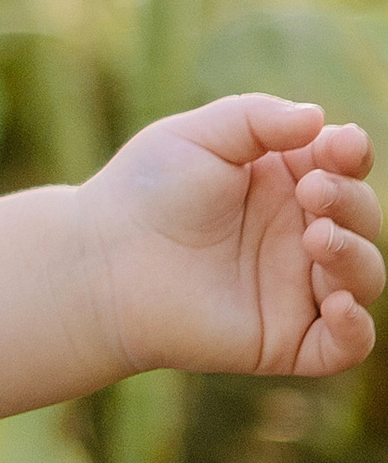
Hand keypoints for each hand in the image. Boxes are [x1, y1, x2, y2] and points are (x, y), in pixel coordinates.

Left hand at [86, 95, 382, 380]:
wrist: (102, 261)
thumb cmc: (146, 190)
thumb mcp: (200, 135)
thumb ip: (258, 118)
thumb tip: (320, 118)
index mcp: (286, 181)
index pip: (345, 166)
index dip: (351, 154)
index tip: (339, 146)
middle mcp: (299, 233)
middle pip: (362, 217)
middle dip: (350, 201)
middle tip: (310, 192)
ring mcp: (296, 288)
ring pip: (363, 277)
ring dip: (356, 256)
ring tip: (317, 239)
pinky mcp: (286, 339)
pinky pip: (345, 344)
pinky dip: (356, 328)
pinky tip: (337, 304)